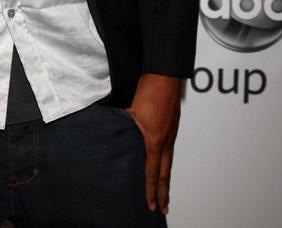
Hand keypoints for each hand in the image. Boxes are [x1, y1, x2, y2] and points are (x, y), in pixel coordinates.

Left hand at [124, 73, 181, 214]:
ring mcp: (171, 132)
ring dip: (166, 177)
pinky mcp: (173, 125)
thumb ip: (121, 123)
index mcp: (155, 139)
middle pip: (166, 172)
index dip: (150, 189)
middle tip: (164, 207)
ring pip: (169, 161)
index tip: (151, 204)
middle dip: (163, 192)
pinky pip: (170, 148)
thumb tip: (108, 129)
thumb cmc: (149, 89)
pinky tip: (163, 161)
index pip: (152, 171)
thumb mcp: (131, 109)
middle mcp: (166, 139)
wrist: (165, 74)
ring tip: (164, 191)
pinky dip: (167, 161)